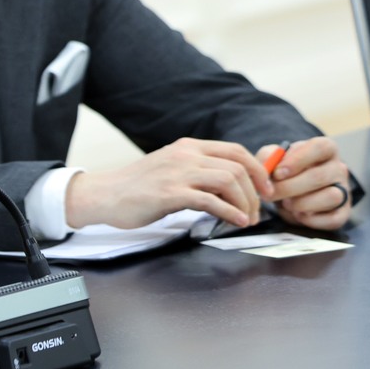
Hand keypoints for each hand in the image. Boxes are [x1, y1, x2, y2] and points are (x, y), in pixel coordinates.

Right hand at [64, 138, 273, 229]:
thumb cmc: (137, 187)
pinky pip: (210, 200)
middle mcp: (185, 155)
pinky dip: (229, 212)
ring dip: (245, 203)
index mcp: (188, 147)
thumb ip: (198, 170)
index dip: (257, 170)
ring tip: (246, 219)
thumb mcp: (171, 168)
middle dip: (255, 193)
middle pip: (237, 167)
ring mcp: (177, 173)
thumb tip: (233, 184)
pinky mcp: (169, 194)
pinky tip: (234, 221)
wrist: (103, 195)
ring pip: (229, 180)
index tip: (265, 190)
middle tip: (257, 212)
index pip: (236, 150)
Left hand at [263, 136, 352, 229]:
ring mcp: (344, 191)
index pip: (320, 147)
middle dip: (290, 187)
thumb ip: (268, 157)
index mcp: (325, 149)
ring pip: (331, 196)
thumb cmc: (284, 173)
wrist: (291, 196)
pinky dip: (312, 220)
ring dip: (303, 203)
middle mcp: (338, 168)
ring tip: (286, 204)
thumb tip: (267, 166)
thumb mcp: (274, 160)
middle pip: (320, 176)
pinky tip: (298, 215)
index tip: (277, 173)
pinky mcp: (343, 213)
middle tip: (270, 194)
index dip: (298, 160)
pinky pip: (333, 218)